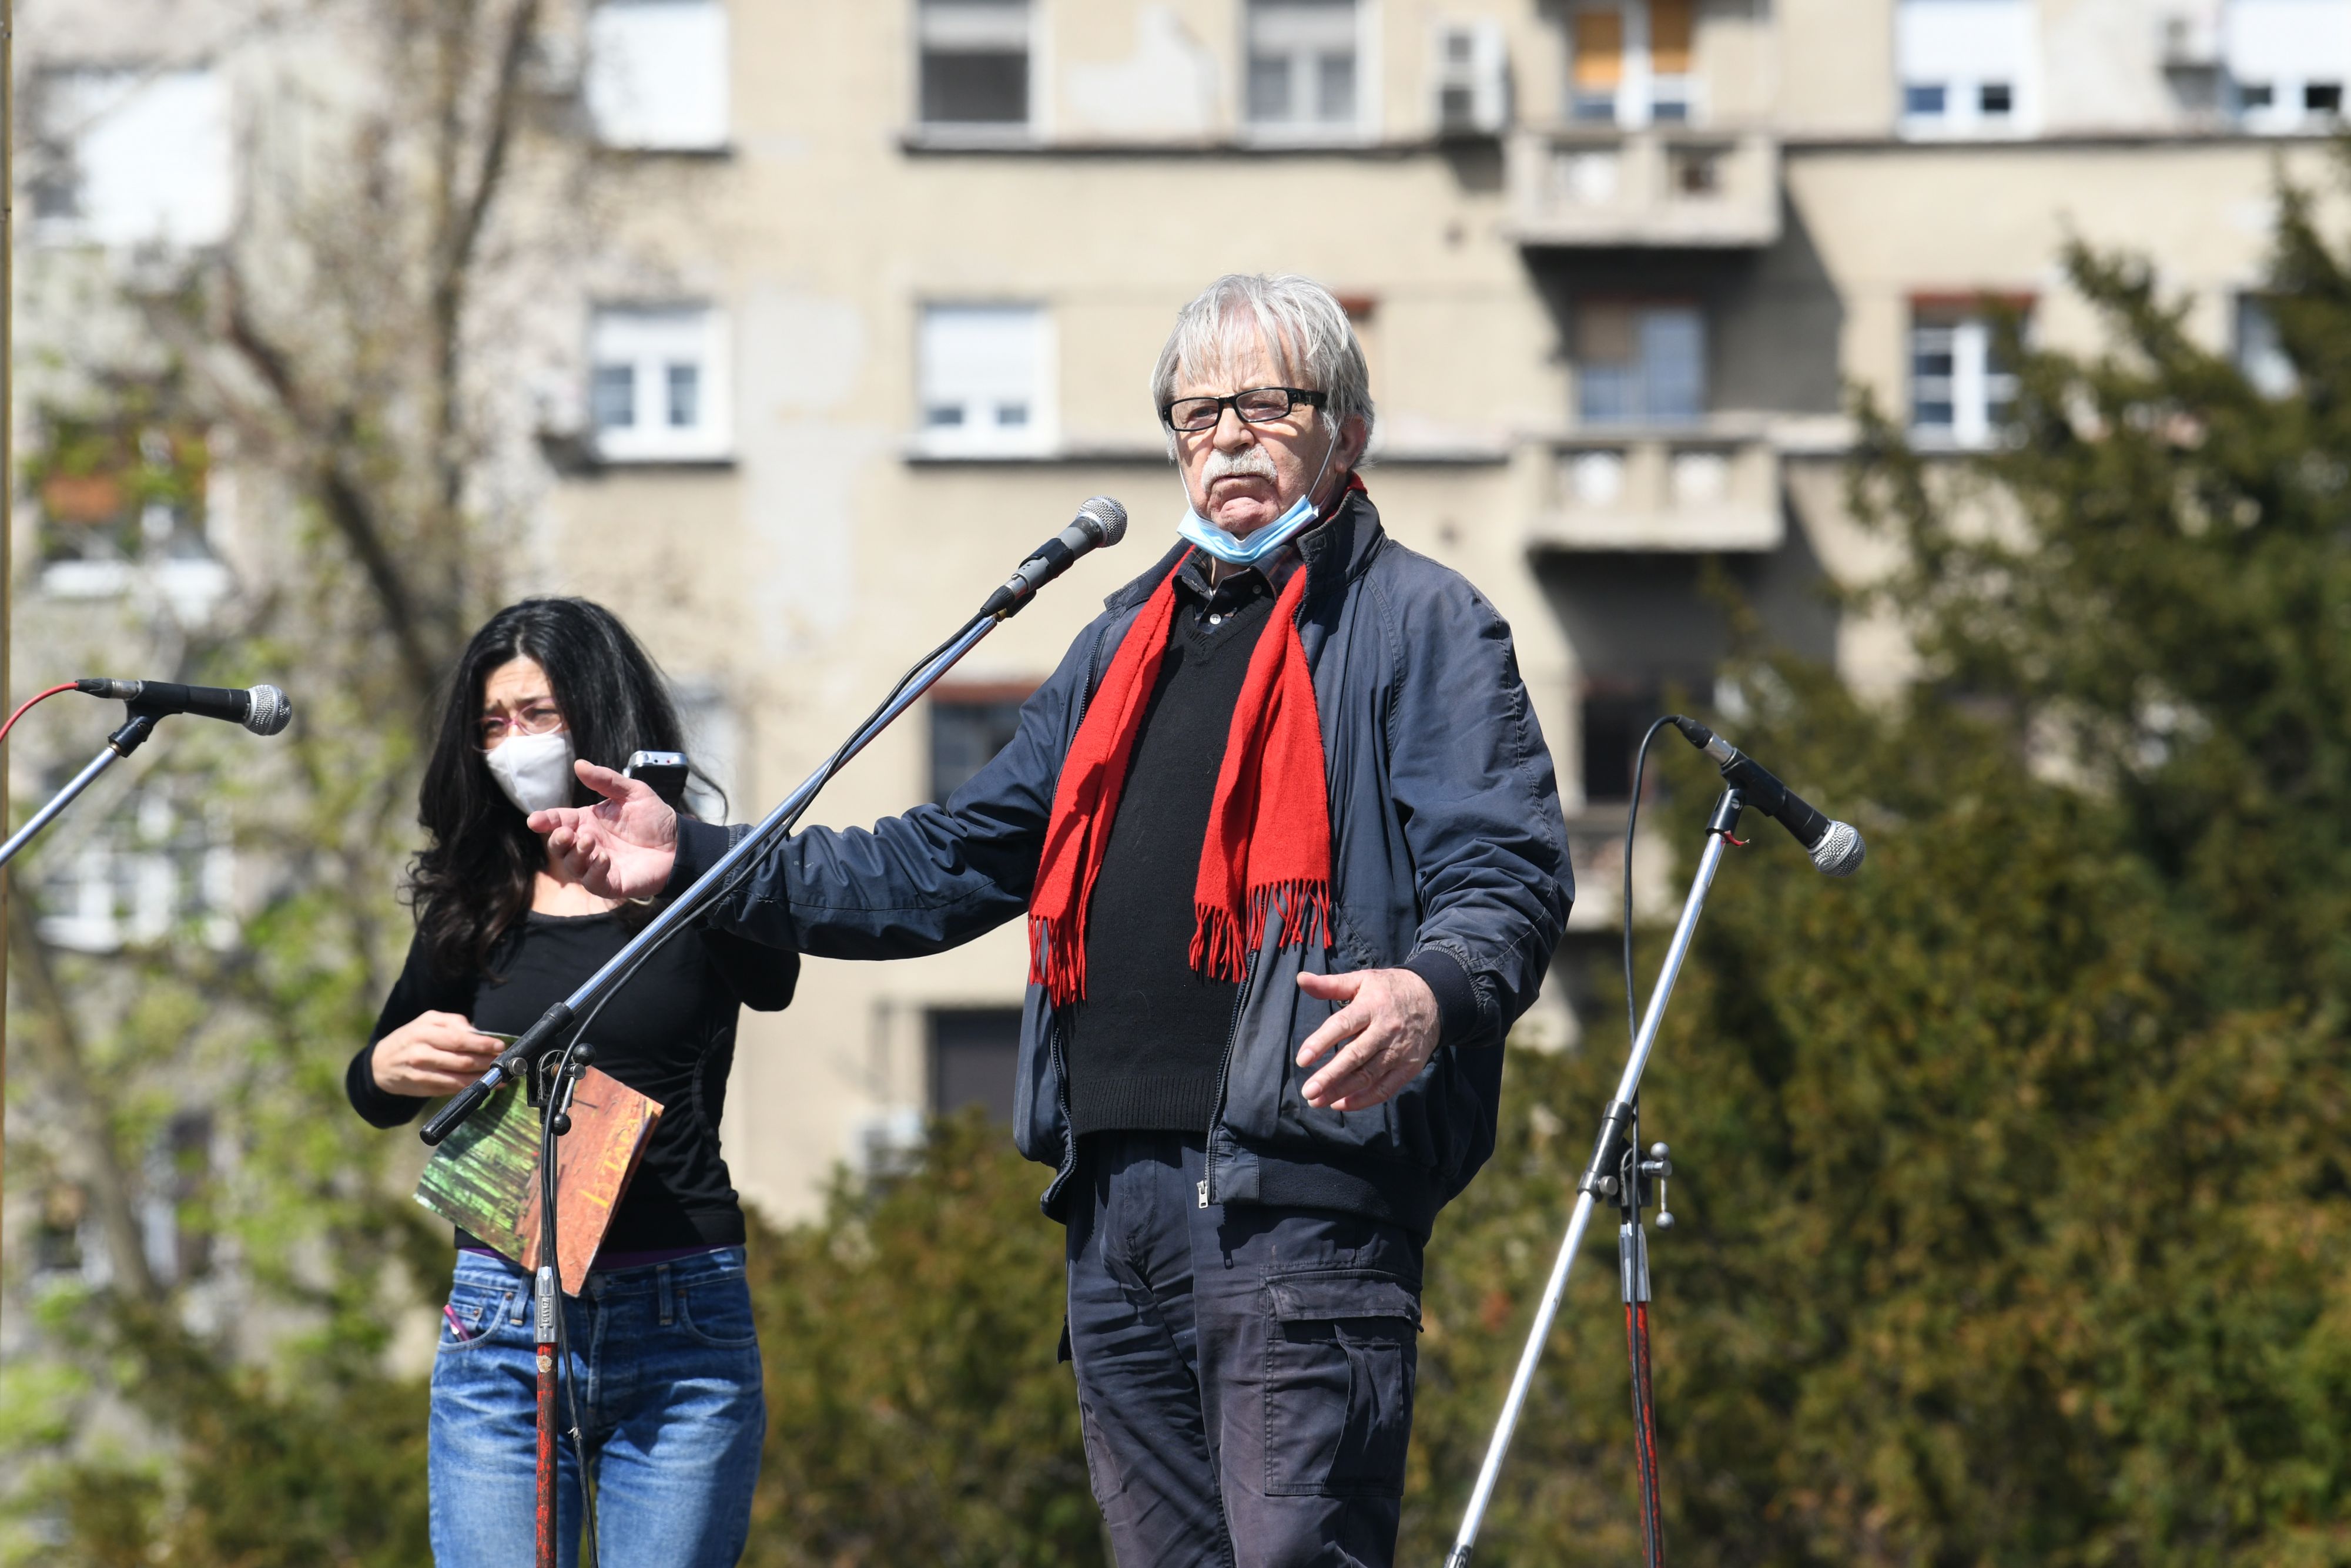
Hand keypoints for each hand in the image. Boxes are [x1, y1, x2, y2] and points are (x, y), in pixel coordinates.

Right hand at [372, 1010, 505, 1097]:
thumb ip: (454, 1022)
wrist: (381, 1063)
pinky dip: (470, 1088)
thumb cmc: (411, 1038)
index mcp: (424, 1033)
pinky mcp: (423, 1089)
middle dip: (487, 1062)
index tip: (500, 1046)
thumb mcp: (428, 1021)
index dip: (482, 1044)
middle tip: (505, 1062)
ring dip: (483, 1079)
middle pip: (462, 1061)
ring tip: (500, 1077)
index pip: (459, 1039)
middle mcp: (421, 1054)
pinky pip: (451, 1089)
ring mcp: (422, 1074)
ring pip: (459, 1079)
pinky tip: (485, 1086)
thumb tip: (478, 1032)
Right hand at [528, 760, 678, 899]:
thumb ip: (606, 780)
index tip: (535, 820)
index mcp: (588, 822)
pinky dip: (594, 872)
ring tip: (591, 842)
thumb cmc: (655, 818)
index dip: (545, 820)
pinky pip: (593, 882)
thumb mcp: (632, 792)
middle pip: (560, 846)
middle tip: (566, 833)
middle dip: (557, 840)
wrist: (680, 844)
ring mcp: (598, 865)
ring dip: (576, 854)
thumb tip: (579, 764)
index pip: (559, 821)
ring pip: (573, 865)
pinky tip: (604, 859)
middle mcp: (589, 844)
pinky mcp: (611, 883)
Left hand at [1294, 968, 1440, 1111]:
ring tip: (1317, 1101)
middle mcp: (1386, 1030)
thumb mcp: (1361, 980)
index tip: (1302, 1059)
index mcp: (1371, 1007)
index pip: (1343, 1025)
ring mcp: (1399, 1051)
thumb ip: (1330, 985)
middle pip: (1356, 1056)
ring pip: (1368, 1076)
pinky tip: (1341, 1104)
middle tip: (1308, 1091)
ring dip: (1342, 1091)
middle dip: (1330, 1076)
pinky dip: (1364, 1099)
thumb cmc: (1389, 990)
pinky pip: (1385, 1088)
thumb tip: (1301, 979)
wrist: (1434, 999)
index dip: (1321, 1042)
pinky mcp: (1409, 1067)